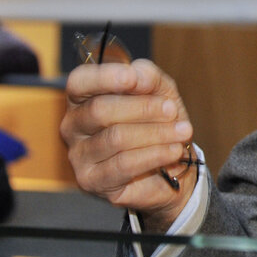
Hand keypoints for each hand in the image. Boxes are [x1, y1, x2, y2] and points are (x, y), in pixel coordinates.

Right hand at [61, 59, 195, 230]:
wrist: (172, 163)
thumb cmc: (158, 122)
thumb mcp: (160, 91)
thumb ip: (148, 77)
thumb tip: (136, 76)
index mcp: (85, 98)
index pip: (80, 81)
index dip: (104, 78)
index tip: (132, 78)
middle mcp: (74, 125)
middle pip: (100, 110)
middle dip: (144, 108)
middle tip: (172, 110)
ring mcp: (79, 155)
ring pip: (116, 138)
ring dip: (157, 133)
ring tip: (182, 132)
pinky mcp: (92, 180)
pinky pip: (124, 164)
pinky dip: (155, 154)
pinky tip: (173, 151)